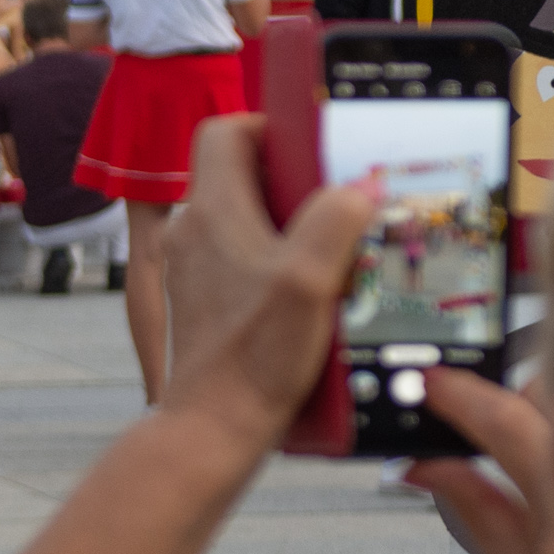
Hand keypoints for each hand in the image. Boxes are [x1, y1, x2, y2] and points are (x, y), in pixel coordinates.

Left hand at [154, 116, 376, 449]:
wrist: (212, 427)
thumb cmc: (253, 356)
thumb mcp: (310, 279)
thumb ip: (338, 220)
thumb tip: (361, 185)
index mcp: (211, 210)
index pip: (224, 132)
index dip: (266, 126)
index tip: (308, 143)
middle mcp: (192, 231)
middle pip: (236, 175)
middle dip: (288, 180)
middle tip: (334, 200)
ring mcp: (192, 268)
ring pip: (239, 220)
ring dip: (283, 225)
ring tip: (330, 249)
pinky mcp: (201, 301)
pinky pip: (236, 259)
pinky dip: (270, 261)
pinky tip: (308, 292)